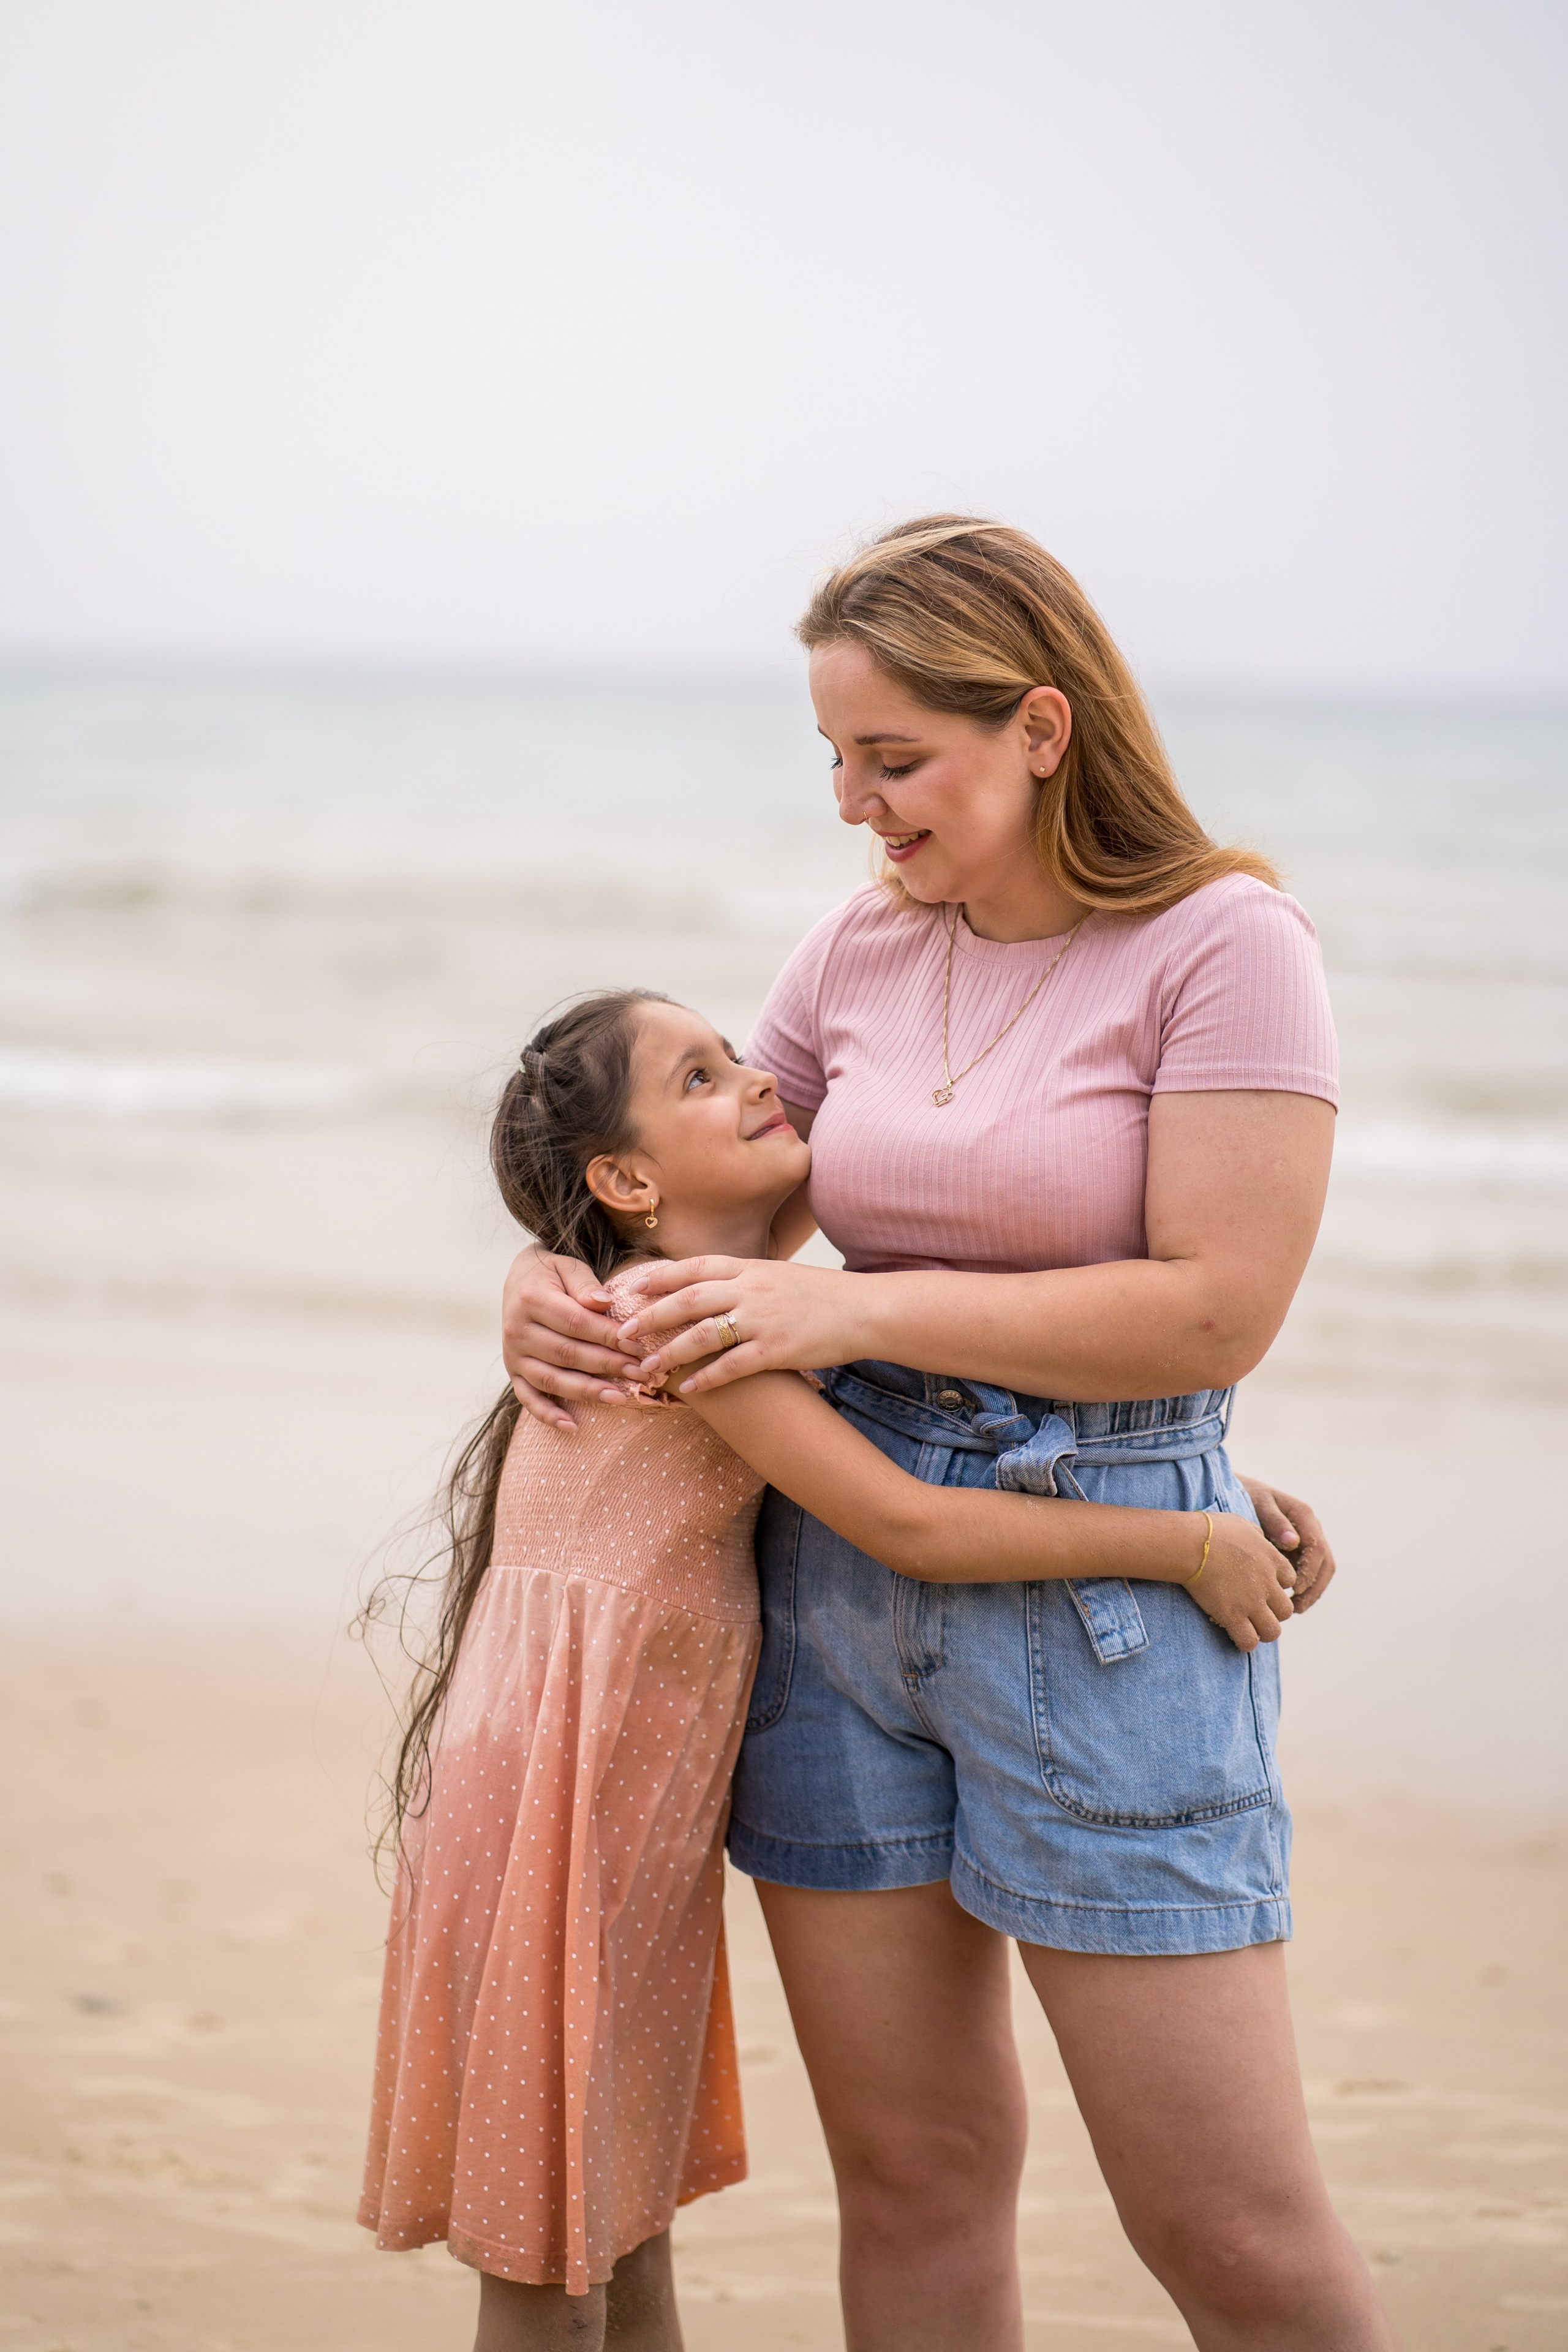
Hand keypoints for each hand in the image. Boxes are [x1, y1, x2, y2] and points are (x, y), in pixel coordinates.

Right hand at [501, 1246, 643, 1428]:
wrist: (518, 1279)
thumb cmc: (553, 1273)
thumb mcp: (568, 1266)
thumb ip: (585, 1284)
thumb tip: (603, 1302)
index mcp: (531, 1299)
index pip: (576, 1322)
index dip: (608, 1336)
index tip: (638, 1345)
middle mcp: (517, 1330)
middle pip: (567, 1353)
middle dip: (607, 1365)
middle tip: (640, 1373)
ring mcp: (512, 1354)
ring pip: (551, 1379)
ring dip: (586, 1391)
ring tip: (619, 1398)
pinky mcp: (513, 1372)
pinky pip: (527, 1397)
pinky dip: (547, 1414)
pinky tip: (572, 1426)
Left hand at [616, 1256, 869, 1394]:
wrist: (866, 1310)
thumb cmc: (823, 1295)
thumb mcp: (780, 1275)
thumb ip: (746, 1279)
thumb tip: (713, 1286)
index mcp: (750, 1267)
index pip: (694, 1267)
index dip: (659, 1278)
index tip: (631, 1289)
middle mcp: (751, 1288)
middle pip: (688, 1299)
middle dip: (651, 1317)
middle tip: (622, 1333)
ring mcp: (763, 1319)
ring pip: (703, 1334)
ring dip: (669, 1352)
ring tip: (646, 1369)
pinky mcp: (777, 1349)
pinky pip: (732, 1365)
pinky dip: (707, 1378)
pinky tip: (689, 1389)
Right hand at [1186, 1514, 1299, 1651]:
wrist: (1192, 1543)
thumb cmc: (1212, 1529)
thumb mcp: (1243, 1524)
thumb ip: (1257, 1535)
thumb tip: (1258, 1538)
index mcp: (1272, 1559)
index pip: (1290, 1580)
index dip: (1277, 1585)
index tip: (1262, 1584)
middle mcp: (1267, 1583)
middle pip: (1286, 1610)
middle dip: (1273, 1612)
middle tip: (1257, 1610)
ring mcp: (1252, 1602)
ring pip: (1273, 1631)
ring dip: (1263, 1631)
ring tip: (1249, 1627)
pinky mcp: (1233, 1616)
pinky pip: (1249, 1641)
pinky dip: (1245, 1642)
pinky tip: (1236, 1634)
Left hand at [1238, 1476, 1336, 1612]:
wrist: (1241, 1492)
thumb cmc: (1248, 1496)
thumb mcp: (1259, 1504)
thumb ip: (1275, 1521)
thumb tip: (1294, 1542)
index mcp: (1304, 1516)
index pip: (1317, 1548)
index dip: (1309, 1571)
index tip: (1294, 1589)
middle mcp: (1311, 1528)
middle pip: (1325, 1563)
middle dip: (1314, 1588)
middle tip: (1296, 1607)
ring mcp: (1308, 1540)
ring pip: (1321, 1571)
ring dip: (1311, 1592)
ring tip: (1294, 1609)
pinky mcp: (1300, 1551)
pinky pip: (1308, 1573)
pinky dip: (1303, 1589)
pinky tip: (1287, 1602)